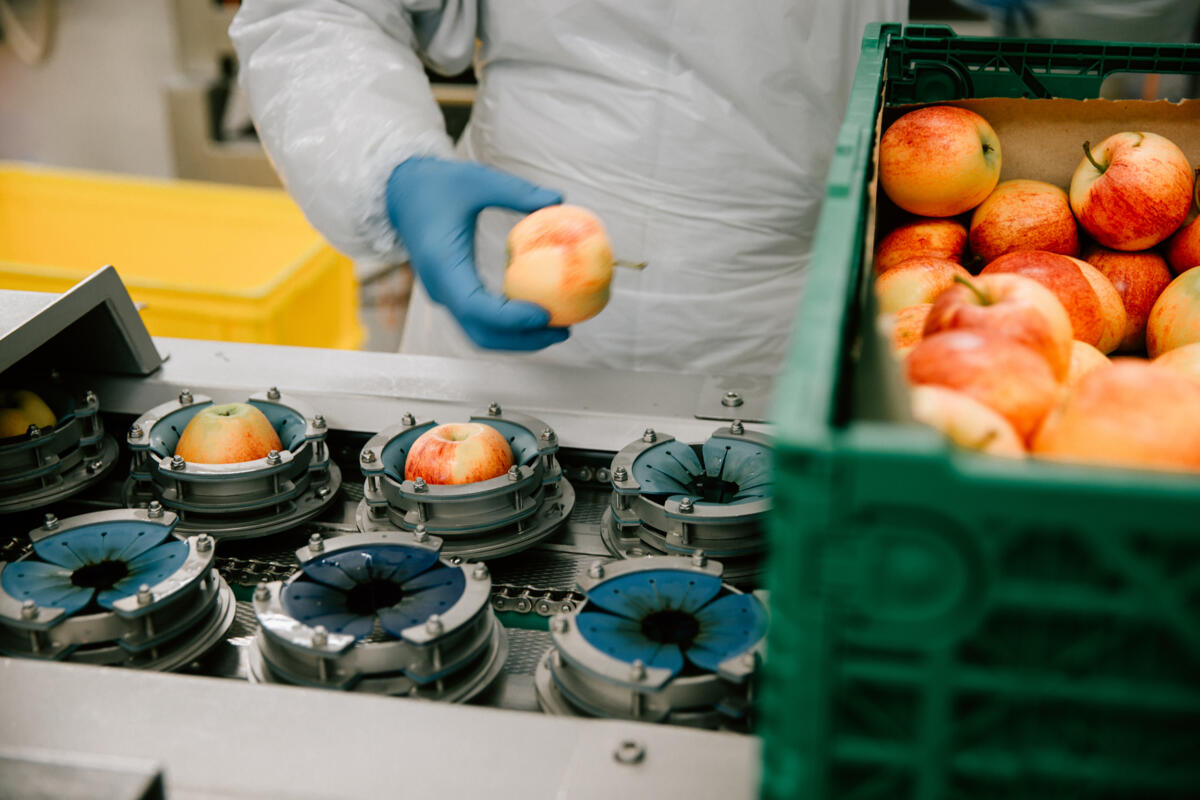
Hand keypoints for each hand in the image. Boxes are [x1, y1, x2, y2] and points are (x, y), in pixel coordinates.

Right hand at [386, 157, 568, 350]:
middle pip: (481, 333)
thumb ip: (516, 191)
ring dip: (518, 339)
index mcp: (442, 266)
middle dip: (523, 341)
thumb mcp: (478, 179)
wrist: (403, 193)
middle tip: (563, 330)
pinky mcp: (453, 294)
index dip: (511, 319)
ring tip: (557, 328)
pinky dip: (510, 326)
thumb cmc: (438, 184)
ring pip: (480, 333)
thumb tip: (558, 198)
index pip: (475, 307)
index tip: (545, 315)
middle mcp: (441, 289)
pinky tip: (539, 313)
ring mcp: (445, 296)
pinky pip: (481, 320)